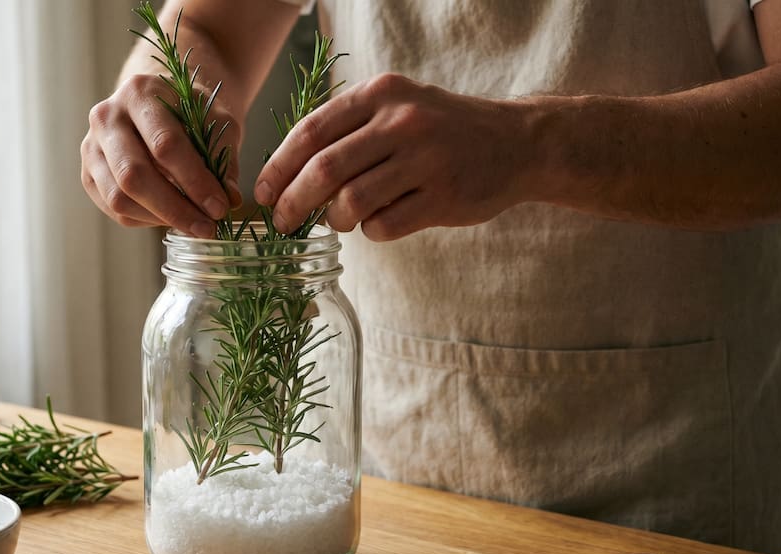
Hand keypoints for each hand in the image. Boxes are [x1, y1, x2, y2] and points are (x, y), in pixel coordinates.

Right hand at [81, 74, 242, 237]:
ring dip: (161, 219)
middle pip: (134, 175)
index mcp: (139, 93)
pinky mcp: (89, 174)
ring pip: (119, 197)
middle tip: (207, 228)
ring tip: (194, 225)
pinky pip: (115, 209)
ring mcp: (91, 147)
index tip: (220, 207)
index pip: (165, 144)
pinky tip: (173, 218)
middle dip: (175, 208)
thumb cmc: (191, 111)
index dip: (194, 181)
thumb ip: (224, 156)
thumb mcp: (217, 120)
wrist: (159, 104)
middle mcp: (106, 117)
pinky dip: (147, 220)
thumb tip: (229, 198)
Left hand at [255, 74, 531, 240]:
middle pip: (324, 170)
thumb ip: (348, 131)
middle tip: (284, 222)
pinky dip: (370, 231)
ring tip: (339, 221)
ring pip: (352, 202)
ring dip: (335, 220)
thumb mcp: (396, 108)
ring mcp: (426, 159)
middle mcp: (403, 121)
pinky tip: (377, 223)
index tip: (263, 193)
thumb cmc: (441, 130)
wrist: (516, 143)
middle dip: (293, 202)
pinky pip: (384, 226)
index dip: (278, 166)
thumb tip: (287, 175)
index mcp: (381, 94)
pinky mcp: (444, 197)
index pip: (311, 131)